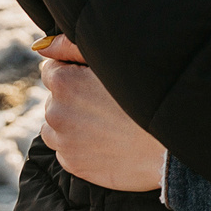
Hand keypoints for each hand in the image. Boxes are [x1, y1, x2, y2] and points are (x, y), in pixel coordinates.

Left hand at [34, 34, 167, 192]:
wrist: (169, 148)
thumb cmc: (147, 97)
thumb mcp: (111, 60)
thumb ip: (70, 47)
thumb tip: (41, 46)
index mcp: (62, 82)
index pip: (51, 70)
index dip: (75, 72)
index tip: (98, 81)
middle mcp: (55, 112)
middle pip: (55, 98)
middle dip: (74, 97)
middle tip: (109, 103)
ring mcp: (63, 141)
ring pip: (57, 125)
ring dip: (73, 122)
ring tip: (107, 123)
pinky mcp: (72, 164)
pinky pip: (67, 149)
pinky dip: (81, 144)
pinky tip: (107, 141)